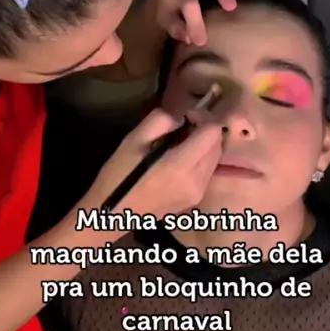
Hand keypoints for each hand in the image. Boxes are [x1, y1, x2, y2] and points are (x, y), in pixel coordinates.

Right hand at [91, 108, 221, 218]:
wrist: (113, 215)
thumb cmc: (119, 175)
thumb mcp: (133, 140)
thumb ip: (160, 121)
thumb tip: (181, 118)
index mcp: (179, 166)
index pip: (212, 133)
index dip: (202, 117)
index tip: (185, 115)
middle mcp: (196, 181)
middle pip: (217, 144)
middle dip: (205, 129)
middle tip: (183, 125)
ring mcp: (197, 193)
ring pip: (215, 157)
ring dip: (204, 144)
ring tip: (180, 141)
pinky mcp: (195, 199)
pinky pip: (207, 171)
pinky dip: (200, 158)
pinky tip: (179, 158)